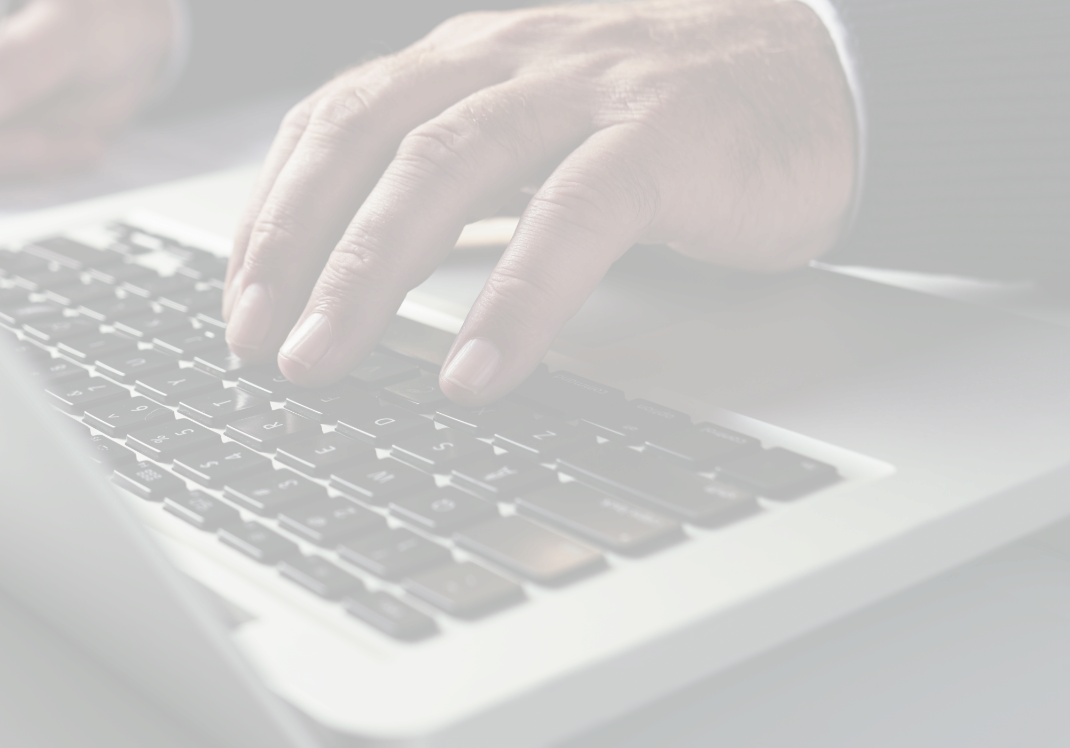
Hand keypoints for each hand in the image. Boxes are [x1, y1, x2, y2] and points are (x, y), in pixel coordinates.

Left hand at [223, 0, 855, 403]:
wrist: (834, 72)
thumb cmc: (675, 122)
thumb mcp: (536, 134)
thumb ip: (451, 185)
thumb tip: (346, 281)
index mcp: (469, 56)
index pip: (335, 120)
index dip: (272, 212)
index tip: (235, 305)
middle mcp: (512, 56)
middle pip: (367, 139)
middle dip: (293, 246)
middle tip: (253, 344)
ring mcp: (588, 88)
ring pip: (445, 166)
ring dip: (368, 273)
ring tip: (324, 362)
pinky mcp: (666, 136)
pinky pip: (573, 216)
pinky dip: (516, 298)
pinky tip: (478, 370)